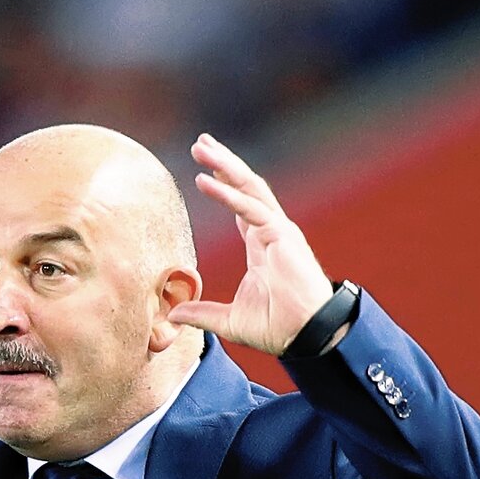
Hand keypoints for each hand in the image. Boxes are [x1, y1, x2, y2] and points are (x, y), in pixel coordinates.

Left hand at [168, 134, 335, 355]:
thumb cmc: (277, 328)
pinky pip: (250, 208)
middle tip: (200, 143)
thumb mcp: (228, 320)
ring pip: (249, 187)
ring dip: (224, 165)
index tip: (205, 169)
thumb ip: (201, 313)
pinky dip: (227, 193)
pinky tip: (206, 180)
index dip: (223, 185)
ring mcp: (278, 230)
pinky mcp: (281, 235)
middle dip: (222, 163)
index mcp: (261, 244)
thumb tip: (172, 315)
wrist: (307, 335)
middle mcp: (270, 231)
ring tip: (201, 147)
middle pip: (245, 187)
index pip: (240, 205)